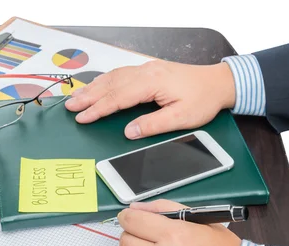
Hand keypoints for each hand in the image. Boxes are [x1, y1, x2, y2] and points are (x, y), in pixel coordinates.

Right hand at [64, 60, 235, 138]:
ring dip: (94, 87)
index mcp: (152, 82)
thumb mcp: (181, 117)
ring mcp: (147, 69)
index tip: (82, 117)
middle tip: (69, 107)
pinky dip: (105, 81)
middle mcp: (146, 72)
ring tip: (76, 97)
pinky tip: (98, 86)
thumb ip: (153, 124)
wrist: (218, 82)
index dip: (98, 109)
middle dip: (88, 96)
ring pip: (113, 77)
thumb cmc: (203, 99)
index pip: (118, 98)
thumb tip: (129, 132)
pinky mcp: (149, 71)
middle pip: (110, 84)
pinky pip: (121, 74)